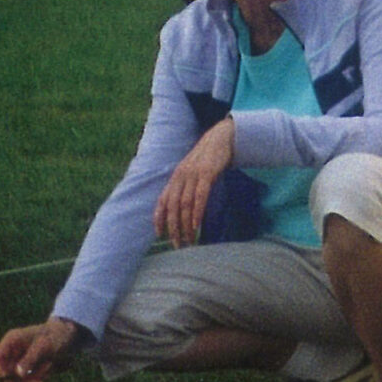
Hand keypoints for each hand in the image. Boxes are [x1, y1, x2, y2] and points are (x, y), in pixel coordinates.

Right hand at [0, 317, 85, 381]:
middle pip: (6, 374)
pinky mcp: (27, 368)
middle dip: (22, 381)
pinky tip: (49, 370)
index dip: (0, 372)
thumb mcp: (44, 346)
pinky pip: (27, 381)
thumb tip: (17, 374)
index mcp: (12, 340)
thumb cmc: (56, 336)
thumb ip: (31, 358)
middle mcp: (12, 351)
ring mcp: (19, 360)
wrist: (68, 336)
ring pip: (17, 380)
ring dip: (33, 380)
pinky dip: (37, 380)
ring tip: (49, 366)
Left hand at [155, 118, 235, 246]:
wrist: (222, 137)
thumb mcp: (193, 172)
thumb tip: (183, 207)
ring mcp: (193, 174)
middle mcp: (180, 176)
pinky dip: (196, 212)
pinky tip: (196, 225)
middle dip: (173, 228)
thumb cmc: (208, 158)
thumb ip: (187, 186)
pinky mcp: (207, 173)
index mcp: (175, 177)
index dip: (159, 218)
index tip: (160, 234)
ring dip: (185, 225)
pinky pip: (200, 196)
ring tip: (189, 240)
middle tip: (178, 244)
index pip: (163, 201)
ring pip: (185, 204)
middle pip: (173, 206)